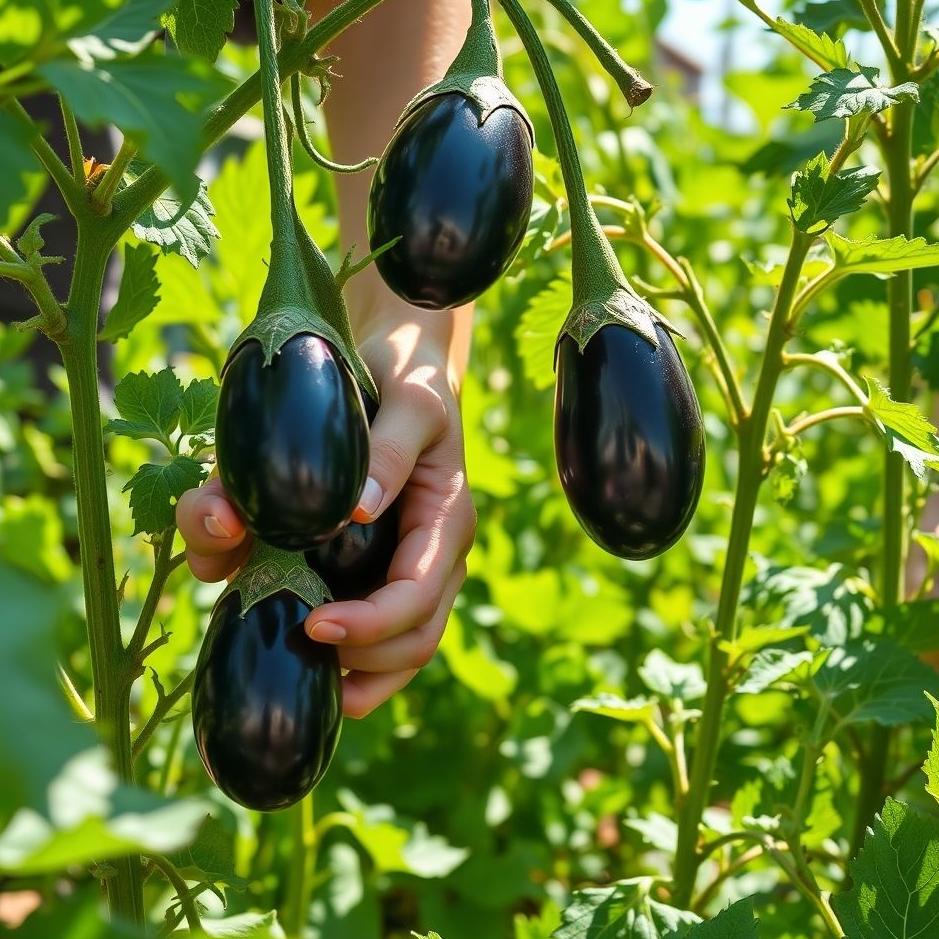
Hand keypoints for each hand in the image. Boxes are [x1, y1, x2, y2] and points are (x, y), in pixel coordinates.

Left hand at [176, 323, 475, 717]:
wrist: (392, 357)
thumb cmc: (410, 377)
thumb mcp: (412, 402)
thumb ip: (390, 451)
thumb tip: (358, 511)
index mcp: (444, 524)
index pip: (421, 598)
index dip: (374, 627)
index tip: (315, 626)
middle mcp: (422, 556)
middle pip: (410, 643)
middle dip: (359, 667)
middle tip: (299, 656)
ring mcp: (390, 564)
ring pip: (384, 649)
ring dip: (340, 670)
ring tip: (291, 671)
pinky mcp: (356, 559)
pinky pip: (345, 615)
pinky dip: (311, 636)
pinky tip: (272, 629)